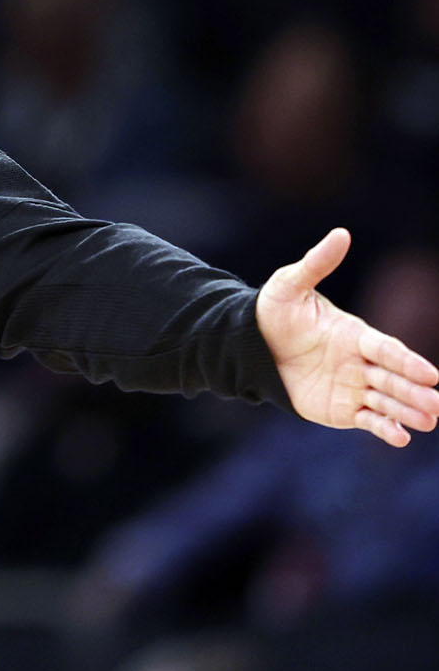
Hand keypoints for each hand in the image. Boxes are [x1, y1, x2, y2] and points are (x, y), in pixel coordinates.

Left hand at [257, 228, 438, 446]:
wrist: (250, 344)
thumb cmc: (273, 312)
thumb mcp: (290, 285)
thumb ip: (317, 264)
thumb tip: (342, 233)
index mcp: (356, 334)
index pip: (387, 349)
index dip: (407, 362)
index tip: (430, 374)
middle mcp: (361, 362)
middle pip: (394, 378)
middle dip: (415, 391)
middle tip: (437, 405)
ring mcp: (354, 386)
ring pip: (386, 401)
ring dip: (407, 411)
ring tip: (429, 422)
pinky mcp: (341, 408)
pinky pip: (367, 419)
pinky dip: (384, 428)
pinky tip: (400, 437)